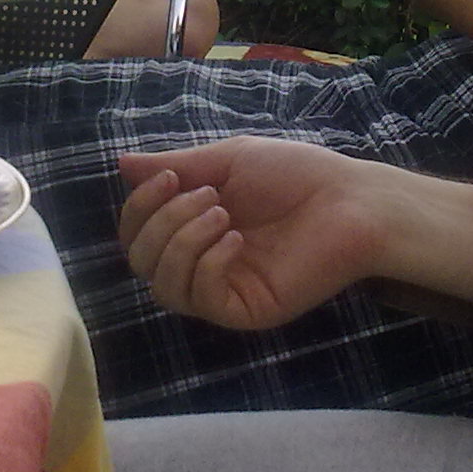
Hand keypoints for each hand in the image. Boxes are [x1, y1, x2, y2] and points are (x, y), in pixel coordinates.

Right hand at [118, 137, 386, 330]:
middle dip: (162, 223)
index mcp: (193, 226)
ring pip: (163, 287)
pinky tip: (236, 240)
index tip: (169, 178)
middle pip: (140, 262)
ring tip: (222, 214)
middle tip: (207, 197)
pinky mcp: (245, 310)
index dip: (139, 208)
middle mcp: (201, 261)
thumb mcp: (228, 161)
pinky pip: (202, 298)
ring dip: (182, 242)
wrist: (351, 201)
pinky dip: (208, 264)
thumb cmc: (296, 176)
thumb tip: (122, 164)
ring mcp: (222, 289)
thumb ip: (175, 167)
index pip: (138, 234)